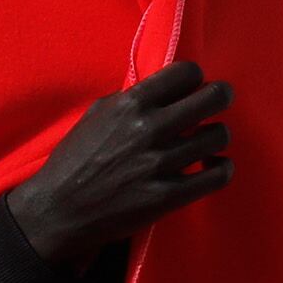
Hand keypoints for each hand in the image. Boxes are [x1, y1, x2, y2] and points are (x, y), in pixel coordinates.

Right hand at [8, 63, 232, 259]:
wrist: (59, 210)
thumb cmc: (75, 160)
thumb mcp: (96, 115)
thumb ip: (131, 100)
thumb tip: (164, 90)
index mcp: (131, 104)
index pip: (187, 72)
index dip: (195, 78)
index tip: (192, 88)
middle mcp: (149, 128)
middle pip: (214, 97)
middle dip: (220, 96)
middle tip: (217, 103)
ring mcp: (160, 163)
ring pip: (219, 135)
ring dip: (217, 136)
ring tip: (207, 142)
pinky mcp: (168, 196)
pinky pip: (219, 175)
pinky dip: (222, 168)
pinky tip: (212, 166)